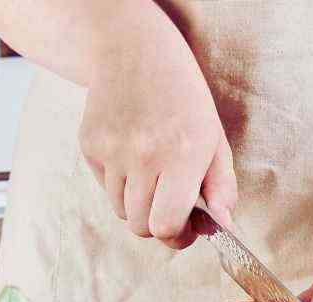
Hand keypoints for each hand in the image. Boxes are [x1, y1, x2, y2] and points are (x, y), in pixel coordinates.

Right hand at [78, 10, 236, 248]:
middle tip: (171, 207)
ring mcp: (112, 151)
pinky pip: (105, 189)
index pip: (166, 225)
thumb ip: (222, 187)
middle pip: (141, 227)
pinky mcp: (90, 146)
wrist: (134, 53)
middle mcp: (143, 155)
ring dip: (138, 205)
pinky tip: (132, 155)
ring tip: (152, 175)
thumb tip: (223, 226)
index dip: (177, 237)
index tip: (187, 230)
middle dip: (158, 225)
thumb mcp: (215, 139)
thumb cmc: (183, 99)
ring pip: (121, 212)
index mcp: (182, 155)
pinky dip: (120, 184)